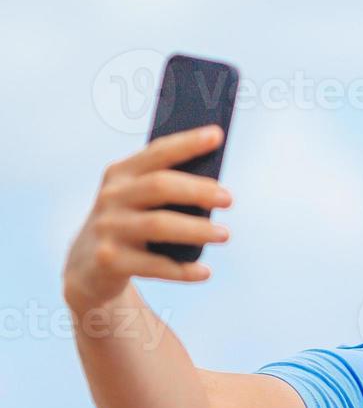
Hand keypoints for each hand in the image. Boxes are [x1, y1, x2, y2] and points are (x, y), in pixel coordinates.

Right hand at [64, 125, 233, 310]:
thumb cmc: (130, 225)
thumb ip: (168, 190)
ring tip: (225, 234)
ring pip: (159, 225)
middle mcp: (111, 196)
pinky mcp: (109, 260)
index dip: (187, 143)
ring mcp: (108, 228)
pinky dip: (183, 270)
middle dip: (198, 190)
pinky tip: (205, 272)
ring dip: (197, 230)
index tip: (217, 135)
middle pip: (159, 186)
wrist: (88, 267)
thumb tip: (217, 188)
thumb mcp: (139, 201)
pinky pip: (154, 265)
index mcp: (121, 174)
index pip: (157, 153)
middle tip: (229, 199)